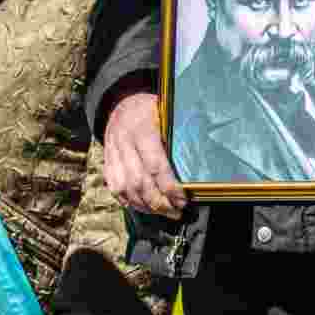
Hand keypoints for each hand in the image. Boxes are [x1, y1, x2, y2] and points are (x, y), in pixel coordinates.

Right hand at [103, 90, 185, 218]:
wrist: (122, 102)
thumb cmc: (154, 108)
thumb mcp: (169, 111)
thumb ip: (184, 128)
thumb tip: (208, 148)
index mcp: (143, 129)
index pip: (155, 165)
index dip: (169, 186)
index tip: (183, 199)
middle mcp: (124, 143)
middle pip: (139, 181)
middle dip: (159, 201)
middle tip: (176, 211)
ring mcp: (113, 153)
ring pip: (124, 187)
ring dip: (144, 205)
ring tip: (164, 212)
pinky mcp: (106, 161)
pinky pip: (114, 186)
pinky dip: (128, 200)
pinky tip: (143, 207)